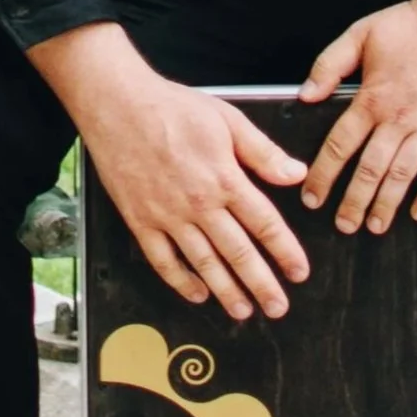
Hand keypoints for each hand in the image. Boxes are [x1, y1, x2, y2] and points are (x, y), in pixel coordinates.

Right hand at [40, 27, 310, 322]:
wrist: (117, 104)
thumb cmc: (173, 107)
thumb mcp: (228, 119)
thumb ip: (263, 152)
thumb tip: (296, 174)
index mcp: (225, 178)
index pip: (265, 224)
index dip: (285, 251)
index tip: (299, 272)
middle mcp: (199, 204)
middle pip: (238, 253)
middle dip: (262, 284)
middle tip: (278, 307)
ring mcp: (168, 216)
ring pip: (204, 263)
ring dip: (227, 291)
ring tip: (244, 311)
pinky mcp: (140, 221)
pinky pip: (163, 261)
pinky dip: (181, 282)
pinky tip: (197, 294)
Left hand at [299, 0, 416, 235]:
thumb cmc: (411, 25)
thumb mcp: (361, 33)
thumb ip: (329, 65)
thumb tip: (305, 96)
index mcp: (372, 98)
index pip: (340, 145)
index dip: (324, 175)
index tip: (312, 197)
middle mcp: (400, 117)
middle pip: (370, 170)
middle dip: (353, 201)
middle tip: (343, 225)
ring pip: (404, 175)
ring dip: (387, 204)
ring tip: (374, 226)